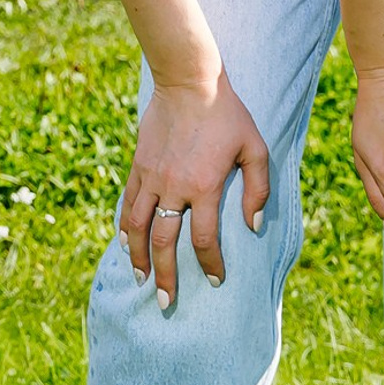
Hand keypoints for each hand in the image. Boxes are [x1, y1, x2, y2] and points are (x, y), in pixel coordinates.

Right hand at [119, 71, 269, 307]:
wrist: (189, 81)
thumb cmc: (228, 114)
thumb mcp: (255, 149)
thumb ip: (258, 190)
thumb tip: (253, 227)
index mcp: (204, 186)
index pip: (204, 240)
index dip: (211, 265)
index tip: (216, 281)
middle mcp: (174, 186)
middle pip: (164, 242)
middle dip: (166, 276)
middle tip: (166, 303)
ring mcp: (151, 176)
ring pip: (137, 226)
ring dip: (137, 257)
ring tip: (140, 280)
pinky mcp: (139, 165)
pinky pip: (127, 202)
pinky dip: (125, 226)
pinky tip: (126, 242)